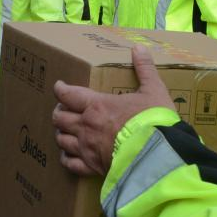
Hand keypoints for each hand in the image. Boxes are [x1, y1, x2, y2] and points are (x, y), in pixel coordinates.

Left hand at [52, 45, 174, 175]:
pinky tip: (68, 156)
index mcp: (97, 105)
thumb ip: (145, 69)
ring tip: (64, 130)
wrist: (157, 155)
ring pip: (61, 140)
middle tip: (62, 109)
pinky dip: (66, 159)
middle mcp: (86, 126)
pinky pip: (70, 164)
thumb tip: (139, 48)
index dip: (60, 89)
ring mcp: (86, 148)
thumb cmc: (154, 122)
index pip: (68, 95)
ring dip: (61, 133)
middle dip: (58, 112)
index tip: (59, 87)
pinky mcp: (91, 167)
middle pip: (59, 118)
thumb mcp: (154, 90)